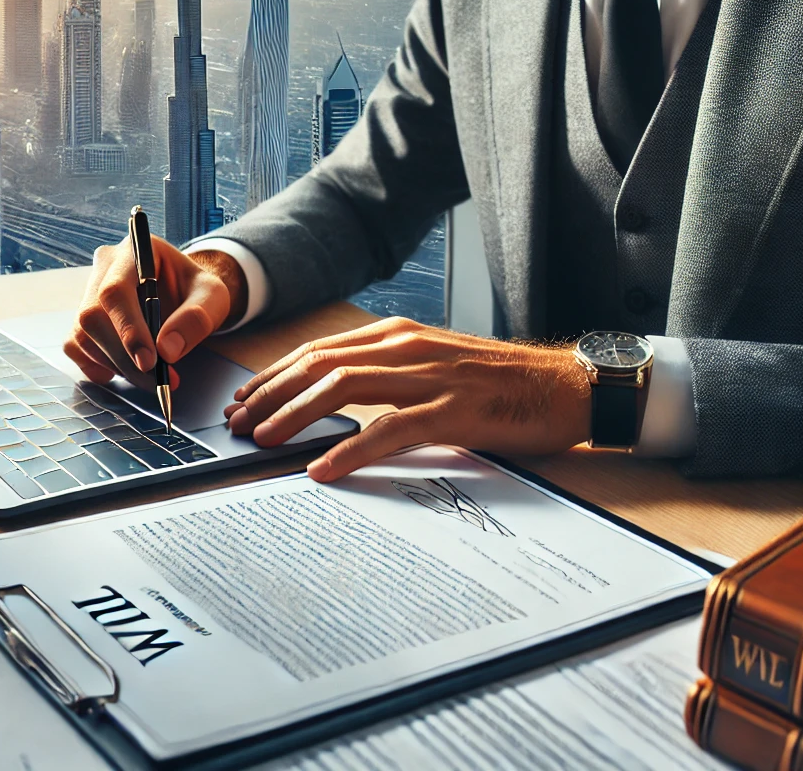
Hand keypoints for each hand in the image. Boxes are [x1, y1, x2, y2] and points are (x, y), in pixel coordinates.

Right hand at [64, 237, 247, 389]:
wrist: (186, 294)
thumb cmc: (197, 291)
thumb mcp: (214, 297)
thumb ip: (197, 317)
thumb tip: (167, 349)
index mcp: (135, 251)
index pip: (115, 290)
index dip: (128, 328)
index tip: (149, 361)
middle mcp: (105, 267)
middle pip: (93, 316)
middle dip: (124, 356)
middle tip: (158, 380)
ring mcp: (88, 292)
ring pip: (82, 335)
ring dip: (116, 365)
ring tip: (152, 377)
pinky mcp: (82, 318)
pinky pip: (75, 346)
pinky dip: (97, 366)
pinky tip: (125, 371)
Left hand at [223, 317, 591, 480]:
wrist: (563, 385)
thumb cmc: (498, 380)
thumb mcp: (433, 363)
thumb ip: (387, 374)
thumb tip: (336, 398)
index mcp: (397, 335)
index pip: (319, 351)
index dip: (275, 376)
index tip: (246, 399)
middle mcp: (406, 347)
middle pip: (319, 365)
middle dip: (270, 395)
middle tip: (239, 424)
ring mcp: (429, 376)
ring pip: (343, 388)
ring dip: (295, 416)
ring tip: (263, 441)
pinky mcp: (453, 410)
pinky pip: (388, 429)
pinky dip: (349, 449)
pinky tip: (322, 468)